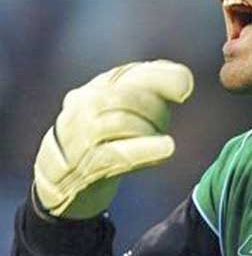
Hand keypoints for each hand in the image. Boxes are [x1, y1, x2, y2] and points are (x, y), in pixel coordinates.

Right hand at [34, 61, 193, 218]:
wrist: (63, 181)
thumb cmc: (108, 141)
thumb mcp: (127, 111)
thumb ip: (153, 91)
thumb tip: (184, 80)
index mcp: (98, 88)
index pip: (130, 74)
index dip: (160, 77)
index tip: (185, 88)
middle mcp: (84, 106)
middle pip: (125, 97)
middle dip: (155, 109)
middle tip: (165, 123)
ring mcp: (80, 135)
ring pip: (120, 123)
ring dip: (149, 131)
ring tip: (165, 144)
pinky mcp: (85, 165)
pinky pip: (115, 154)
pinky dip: (145, 150)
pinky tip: (167, 149)